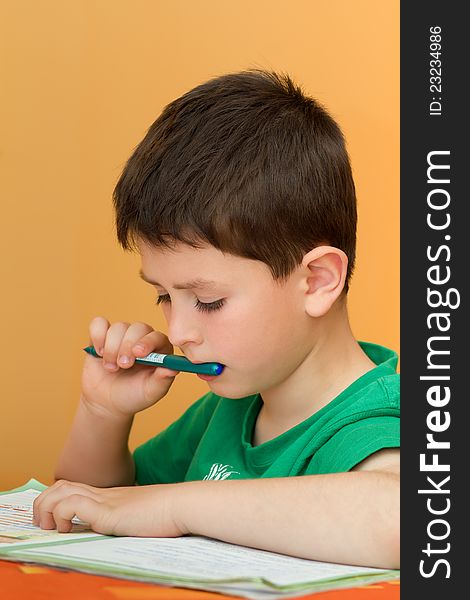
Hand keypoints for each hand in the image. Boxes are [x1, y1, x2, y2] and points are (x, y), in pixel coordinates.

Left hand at [32, 479, 186, 536]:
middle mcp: (103, 494)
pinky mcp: (107, 510)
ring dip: (46, 509)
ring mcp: (104, 500)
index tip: (54, 520)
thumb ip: (129, 519)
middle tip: (47, 525)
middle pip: (61, 485)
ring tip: (53, 528)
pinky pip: (71, 505)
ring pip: (60, 491)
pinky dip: (61, 515)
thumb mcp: (143, 516)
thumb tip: (125, 529)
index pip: (73, 487)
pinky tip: (69, 528)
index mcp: (110, 496)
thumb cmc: (170, 514)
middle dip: (44, 504)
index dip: (57, 499)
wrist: (183, 505)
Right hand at [81, 317, 178, 416]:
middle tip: (123, 365)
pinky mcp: (103, 335)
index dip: (148, 342)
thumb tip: (172, 369)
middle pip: (137, 328)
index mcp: (159, 349)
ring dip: (112, 348)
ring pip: (118, 327)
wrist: (107, 402)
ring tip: (111, 368)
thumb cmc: (133, 396)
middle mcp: (142, 338)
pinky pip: (99, 323)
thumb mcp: (150, 392)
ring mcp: (122, 335)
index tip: (138, 353)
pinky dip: (98, 336)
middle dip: (127, 346)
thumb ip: (162, 380)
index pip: (157, 336)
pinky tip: (99, 353)